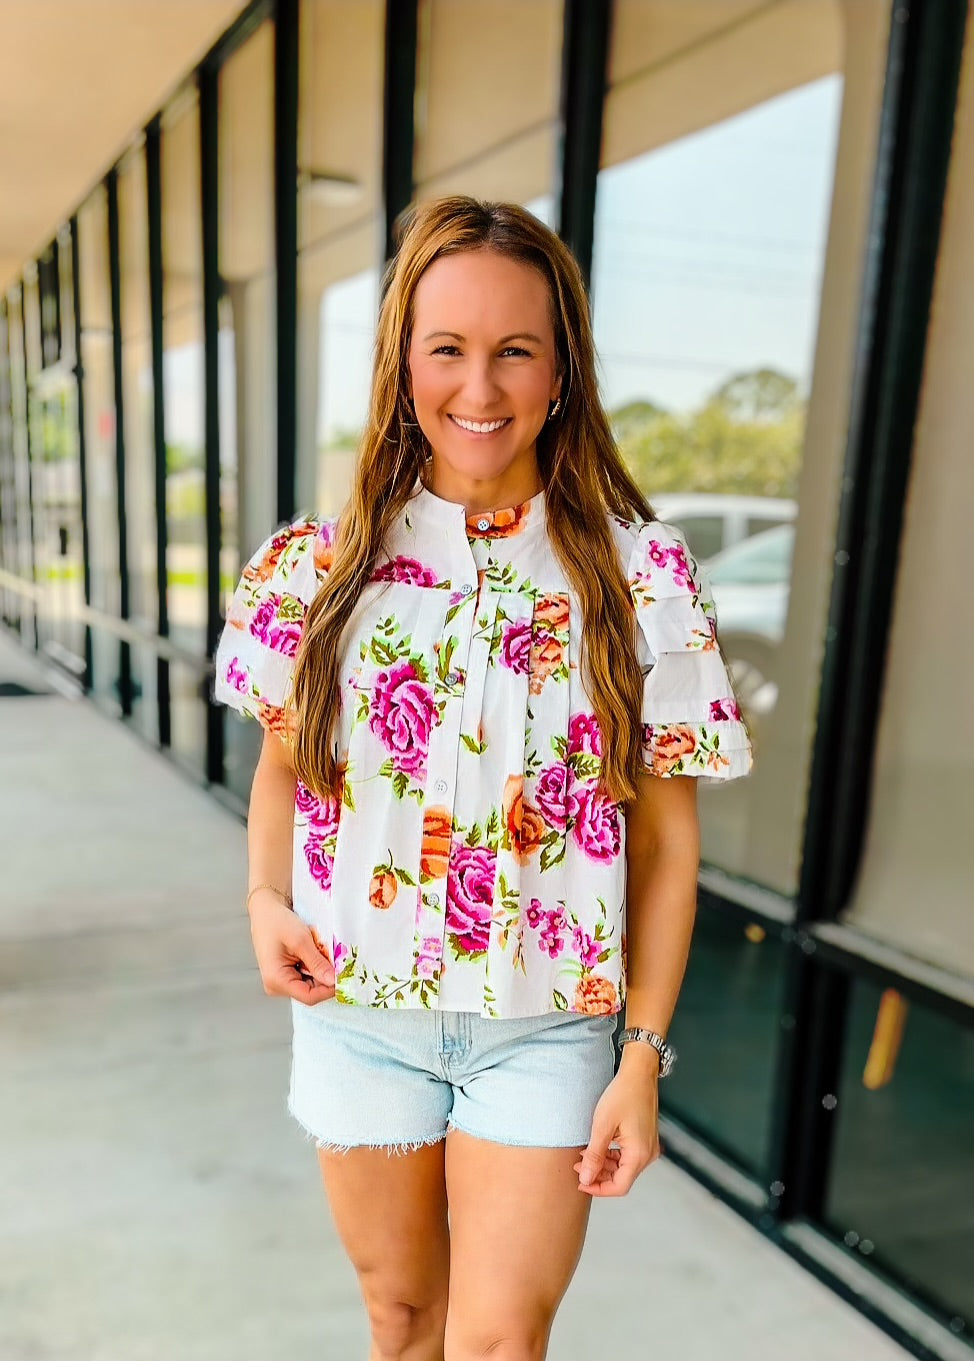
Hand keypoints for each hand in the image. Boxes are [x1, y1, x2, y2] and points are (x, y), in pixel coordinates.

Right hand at [248, 891, 335, 1004]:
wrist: (266, 911)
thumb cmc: (277, 922)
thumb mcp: (301, 941)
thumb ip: (317, 963)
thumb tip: (333, 981)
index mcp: (276, 981)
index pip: (309, 997)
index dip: (329, 989)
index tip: (344, 975)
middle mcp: (277, 985)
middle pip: (311, 991)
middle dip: (325, 975)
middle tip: (333, 956)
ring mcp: (281, 980)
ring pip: (311, 982)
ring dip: (321, 968)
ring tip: (319, 948)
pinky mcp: (286, 973)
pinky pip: (307, 975)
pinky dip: (315, 964)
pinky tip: (313, 949)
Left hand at [574, 1051, 662, 1196]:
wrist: (639, 1073)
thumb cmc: (623, 1094)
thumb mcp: (602, 1126)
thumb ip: (594, 1156)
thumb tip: (586, 1179)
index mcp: (640, 1154)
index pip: (620, 1186)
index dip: (598, 1189)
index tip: (581, 1183)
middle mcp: (648, 1154)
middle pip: (622, 1178)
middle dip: (599, 1176)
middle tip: (578, 1167)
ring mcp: (648, 1147)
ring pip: (624, 1168)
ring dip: (604, 1166)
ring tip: (584, 1156)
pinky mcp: (645, 1139)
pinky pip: (628, 1156)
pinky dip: (612, 1156)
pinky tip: (597, 1148)